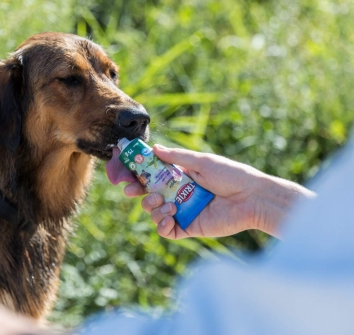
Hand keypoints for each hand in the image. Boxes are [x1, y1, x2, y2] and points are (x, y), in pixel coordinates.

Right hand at [124, 145, 314, 238]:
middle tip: (133, 191)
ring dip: (153, 208)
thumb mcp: (202, 162)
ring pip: (154, 212)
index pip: (153, 176)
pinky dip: (162, 225)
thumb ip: (177, 157)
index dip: (138, 175)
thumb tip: (154, 148)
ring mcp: (183, 211)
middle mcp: (179, 194)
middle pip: (149, 194)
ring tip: (167, 204)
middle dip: (138, 193)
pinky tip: (169, 217)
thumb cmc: (231, 175)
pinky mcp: (189, 227)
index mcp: (181, 176)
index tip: (125, 174)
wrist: (252, 198)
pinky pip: (167, 231)